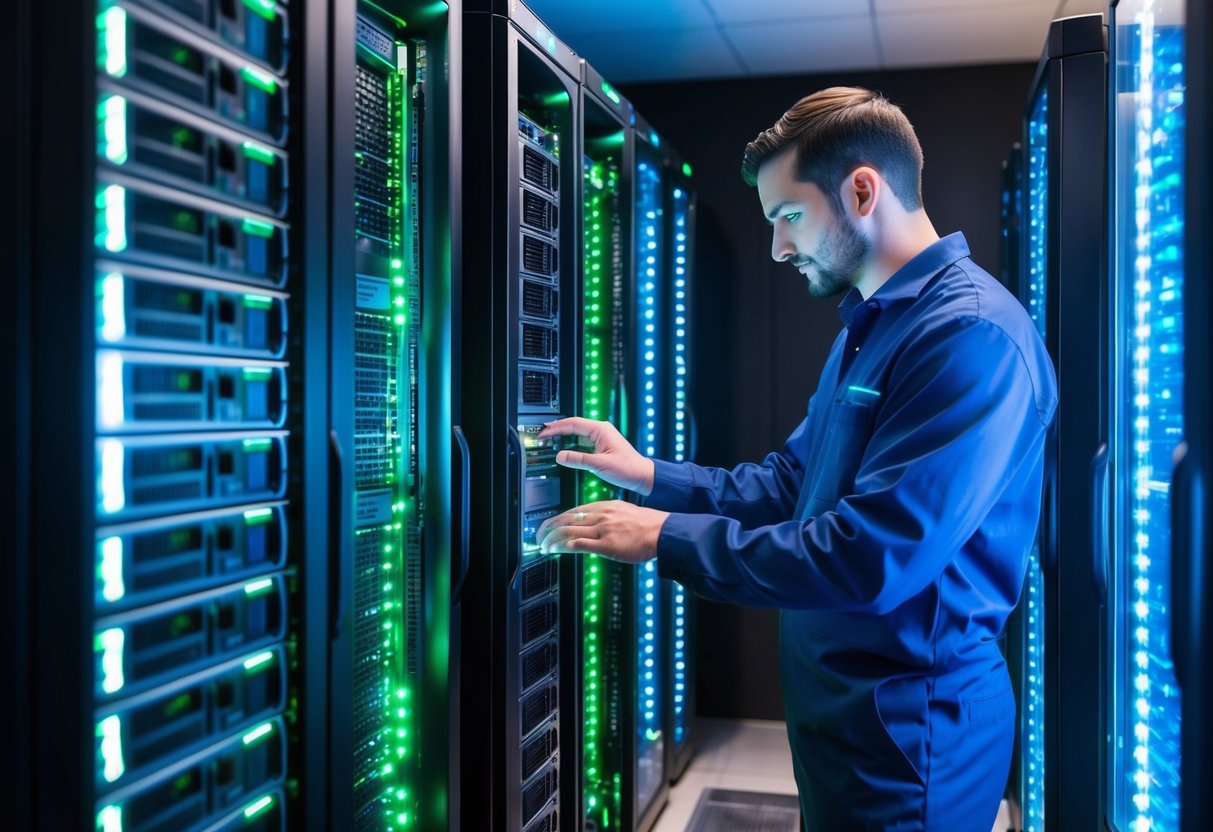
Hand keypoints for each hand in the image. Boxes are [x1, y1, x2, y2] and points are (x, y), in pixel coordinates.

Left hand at [535, 500, 668, 563]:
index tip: (548, 527)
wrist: (663, 531)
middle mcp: (600, 515)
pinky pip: (578, 543)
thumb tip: (594, 525)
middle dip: (547, 528)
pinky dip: (562, 546)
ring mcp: (603, 529)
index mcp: (604, 506)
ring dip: (551, 539)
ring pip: (568, 530)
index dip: (556, 520)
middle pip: (565, 519)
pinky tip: (554, 550)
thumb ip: (607, 518)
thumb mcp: (624, 513)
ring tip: (542, 546)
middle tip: (538, 537)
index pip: (573, 511)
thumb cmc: (647, 525)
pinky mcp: (606, 544)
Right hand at [537, 417, 655, 495]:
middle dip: (557, 429)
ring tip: (549, 439)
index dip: (556, 427)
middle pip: (573, 426)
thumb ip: (578, 460)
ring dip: (563, 436)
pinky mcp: (601, 446)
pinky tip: (564, 449)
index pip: (573, 423)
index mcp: (601, 430)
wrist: (642, 476)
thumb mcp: (599, 465)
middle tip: (542, 434)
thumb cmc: (628, 468)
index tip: (544, 432)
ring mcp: (601, 438)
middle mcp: (601, 431)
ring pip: (577, 433)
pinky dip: (571, 444)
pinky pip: (582, 442)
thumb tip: (560, 456)